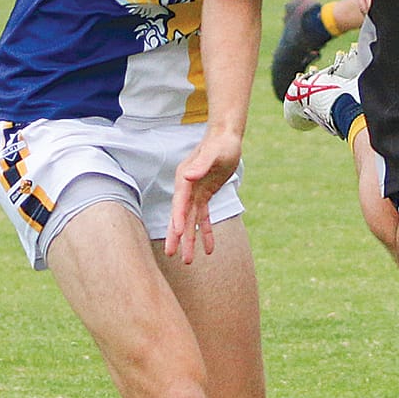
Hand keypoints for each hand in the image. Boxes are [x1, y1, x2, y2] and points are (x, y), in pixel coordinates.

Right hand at [164, 129, 240, 263]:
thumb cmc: (221, 143)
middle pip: (180, 216)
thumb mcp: (214, 154)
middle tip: (172, 255)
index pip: (180, 202)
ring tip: (188, 260)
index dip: (178, 218)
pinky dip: (206, 232)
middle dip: (176, 236)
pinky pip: (204, 217)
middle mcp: (186, 188)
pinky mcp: (205, 195)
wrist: (226, 136)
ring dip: (190, 240)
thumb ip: (201, 165)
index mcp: (184, 179)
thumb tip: (187, 176)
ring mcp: (194, 193)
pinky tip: (209, 249)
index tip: (177, 234)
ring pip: (190, 221)